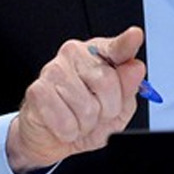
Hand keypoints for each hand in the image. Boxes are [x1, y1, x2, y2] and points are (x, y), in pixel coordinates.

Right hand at [6, 27, 146, 173]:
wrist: (53, 138)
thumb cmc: (86, 118)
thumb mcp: (117, 108)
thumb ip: (128, 87)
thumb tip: (135, 67)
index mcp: (98, 53)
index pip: (117, 47)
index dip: (127, 43)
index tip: (135, 35)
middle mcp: (74, 54)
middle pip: (107, 83)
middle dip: (107, 110)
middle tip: (96, 113)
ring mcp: (53, 69)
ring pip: (86, 107)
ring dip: (86, 124)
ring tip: (77, 119)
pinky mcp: (37, 91)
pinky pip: (66, 121)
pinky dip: (69, 131)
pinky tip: (63, 125)